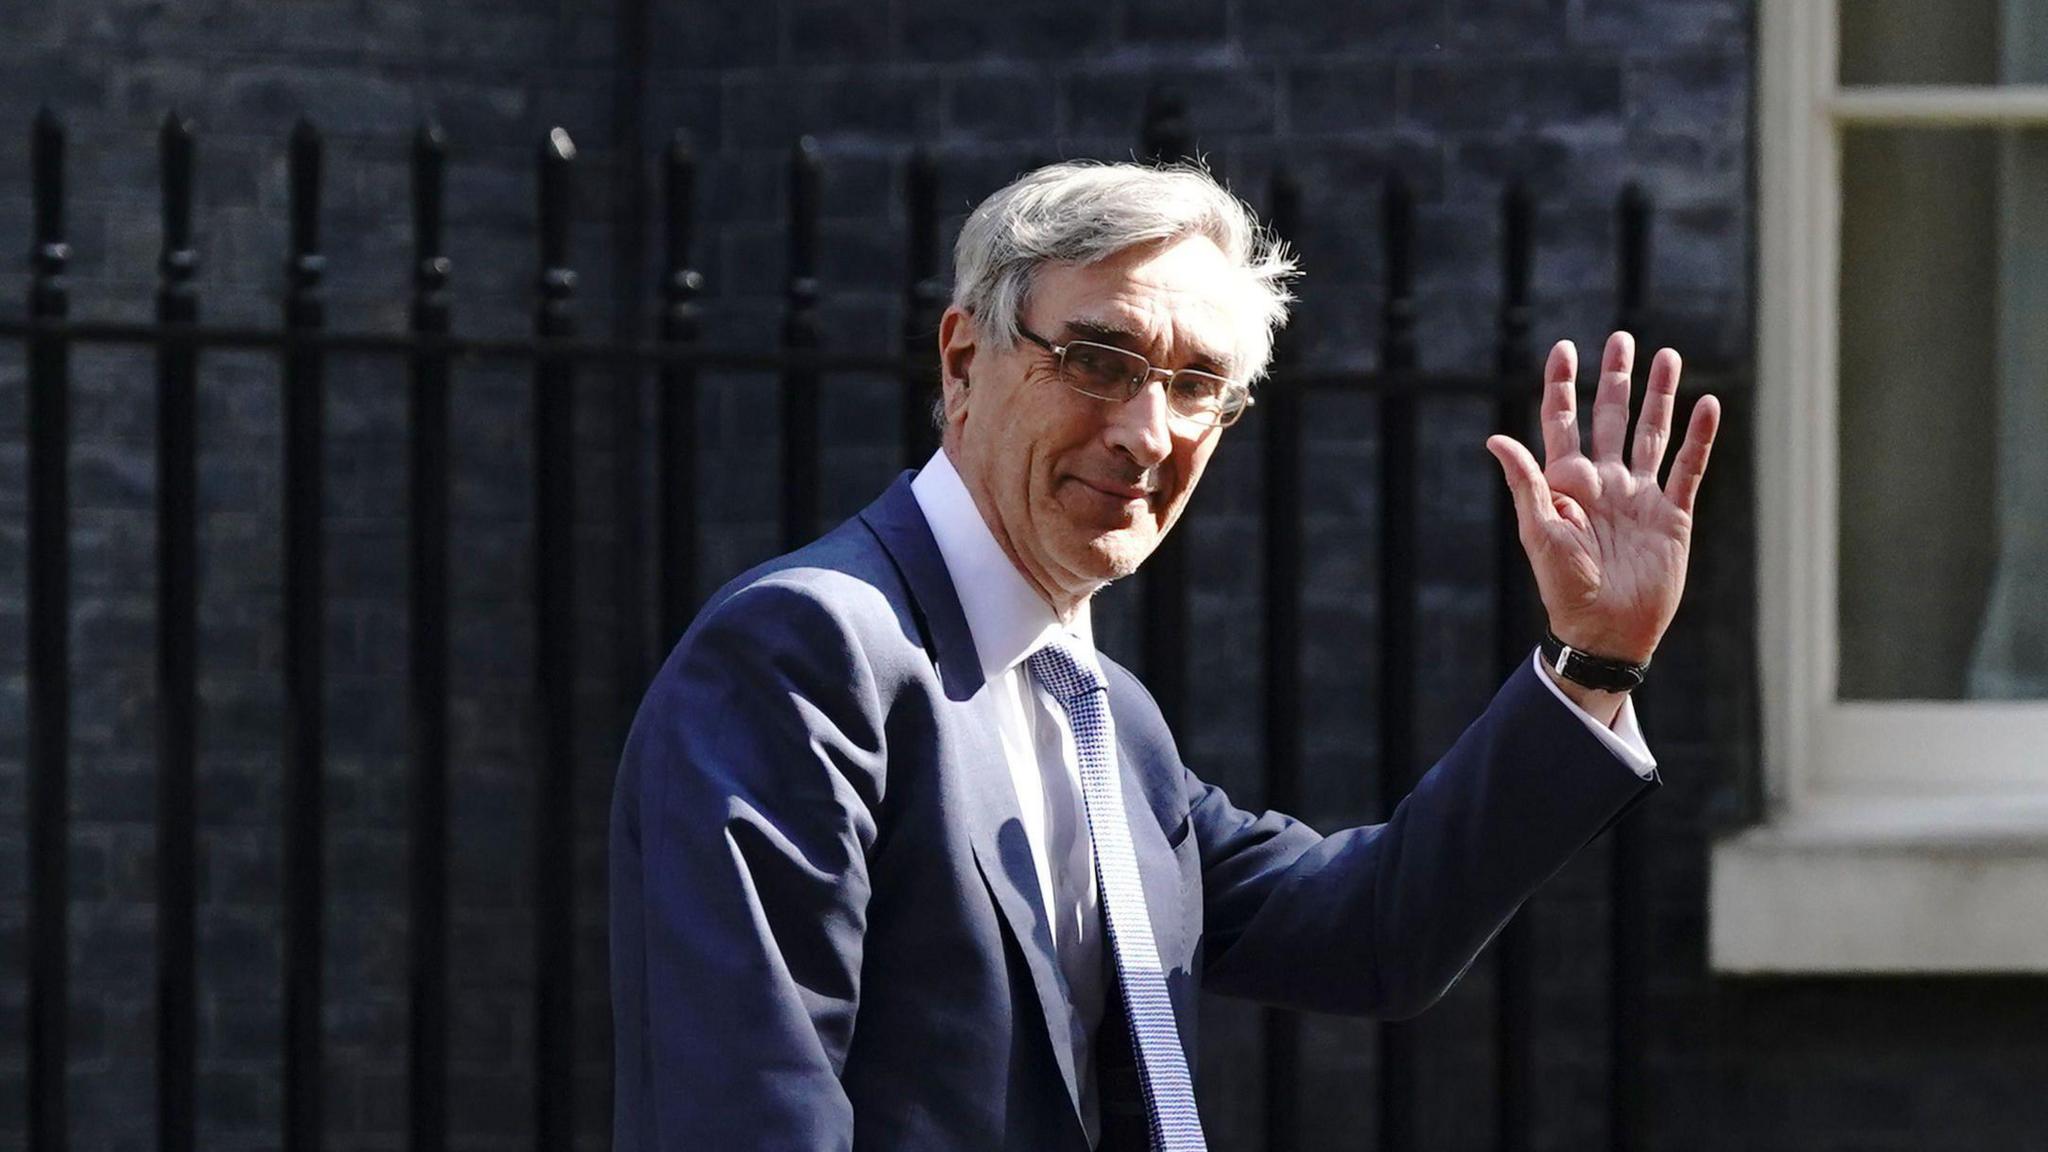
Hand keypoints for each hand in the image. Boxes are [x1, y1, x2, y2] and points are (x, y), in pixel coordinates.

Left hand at [1485, 332, 1720, 666]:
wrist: (1606, 630)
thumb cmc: (1564, 586)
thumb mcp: (1539, 532)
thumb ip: (1525, 482)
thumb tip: (1495, 438)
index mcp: (1566, 483)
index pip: (1562, 422)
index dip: (1562, 386)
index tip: (1564, 348)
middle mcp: (1605, 483)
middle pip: (1612, 418)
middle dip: (1617, 379)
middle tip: (1621, 339)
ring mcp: (1640, 496)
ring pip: (1653, 434)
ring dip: (1660, 397)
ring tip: (1668, 356)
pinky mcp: (1672, 515)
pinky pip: (1688, 468)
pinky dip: (1700, 437)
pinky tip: (1708, 405)